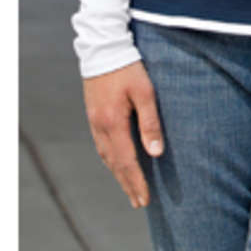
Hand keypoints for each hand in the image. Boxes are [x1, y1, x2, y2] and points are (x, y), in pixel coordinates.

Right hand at [82, 60, 163, 208]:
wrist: (103, 47)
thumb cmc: (129, 67)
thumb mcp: (145, 92)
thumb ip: (150, 123)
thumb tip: (156, 153)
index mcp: (113, 123)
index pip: (126, 161)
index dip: (136, 182)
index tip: (144, 200)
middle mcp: (100, 126)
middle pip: (114, 163)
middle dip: (127, 184)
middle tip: (138, 203)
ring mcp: (94, 121)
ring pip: (106, 156)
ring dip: (118, 174)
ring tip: (129, 188)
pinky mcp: (93, 114)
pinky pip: (101, 145)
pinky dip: (111, 159)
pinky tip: (117, 162)